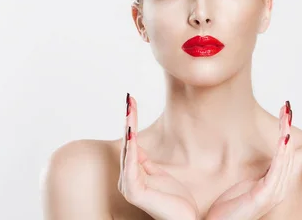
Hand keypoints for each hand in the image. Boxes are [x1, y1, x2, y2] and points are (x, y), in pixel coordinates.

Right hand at [118, 94, 199, 219]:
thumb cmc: (175, 202)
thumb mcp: (161, 175)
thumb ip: (147, 162)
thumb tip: (135, 145)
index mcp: (135, 173)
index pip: (130, 142)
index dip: (130, 121)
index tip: (131, 100)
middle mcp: (129, 178)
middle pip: (127, 143)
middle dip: (128, 120)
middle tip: (129, 99)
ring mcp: (130, 186)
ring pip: (128, 151)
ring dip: (128, 129)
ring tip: (129, 110)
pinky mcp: (135, 192)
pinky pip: (131, 168)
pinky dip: (130, 151)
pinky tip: (131, 134)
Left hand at [204, 101, 301, 219]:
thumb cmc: (228, 210)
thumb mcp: (242, 185)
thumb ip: (252, 174)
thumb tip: (252, 156)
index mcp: (273, 183)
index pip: (282, 152)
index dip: (284, 132)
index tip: (284, 112)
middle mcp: (277, 186)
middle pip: (286, 151)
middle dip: (287, 128)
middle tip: (287, 107)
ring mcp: (274, 191)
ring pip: (284, 156)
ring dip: (286, 134)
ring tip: (286, 115)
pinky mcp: (266, 195)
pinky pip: (277, 169)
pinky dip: (282, 152)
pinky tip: (284, 137)